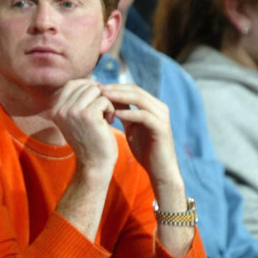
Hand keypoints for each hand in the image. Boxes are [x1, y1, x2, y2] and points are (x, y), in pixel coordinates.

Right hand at [52, 79, 117, 176]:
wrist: (94, 164)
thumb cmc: (90, 141)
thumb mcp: (77, 120)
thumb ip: (78, 102)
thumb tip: (93, 82)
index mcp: (55, 110)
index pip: (72, 84)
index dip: (88, 86)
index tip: (99, 99)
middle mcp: (61, 110)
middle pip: (85, 85)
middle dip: (99, 95)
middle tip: (104, 112)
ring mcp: (73, 112)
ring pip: (96, 90)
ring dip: (106, 101)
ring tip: (107, 116)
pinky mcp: (88, 115)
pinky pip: (104, 99)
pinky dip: (111, 108)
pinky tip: (110, 121)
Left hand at [101, 84, 192, 255]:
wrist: (160, 170)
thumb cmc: (145, 149)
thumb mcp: (131, 127)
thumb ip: (123, 113)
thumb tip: (106, 100)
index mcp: (152, 106)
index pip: (131, 88)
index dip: (113, 87)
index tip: (96, 88)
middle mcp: (159, 107)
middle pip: (135, 90)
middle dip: (115, 88)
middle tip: (97, 89)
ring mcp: (161, 116)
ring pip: (139, 99)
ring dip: (120, 96)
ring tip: (103, 97)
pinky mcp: (161, 128)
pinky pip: (144, 115)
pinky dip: (129, 113)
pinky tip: (114, 113)